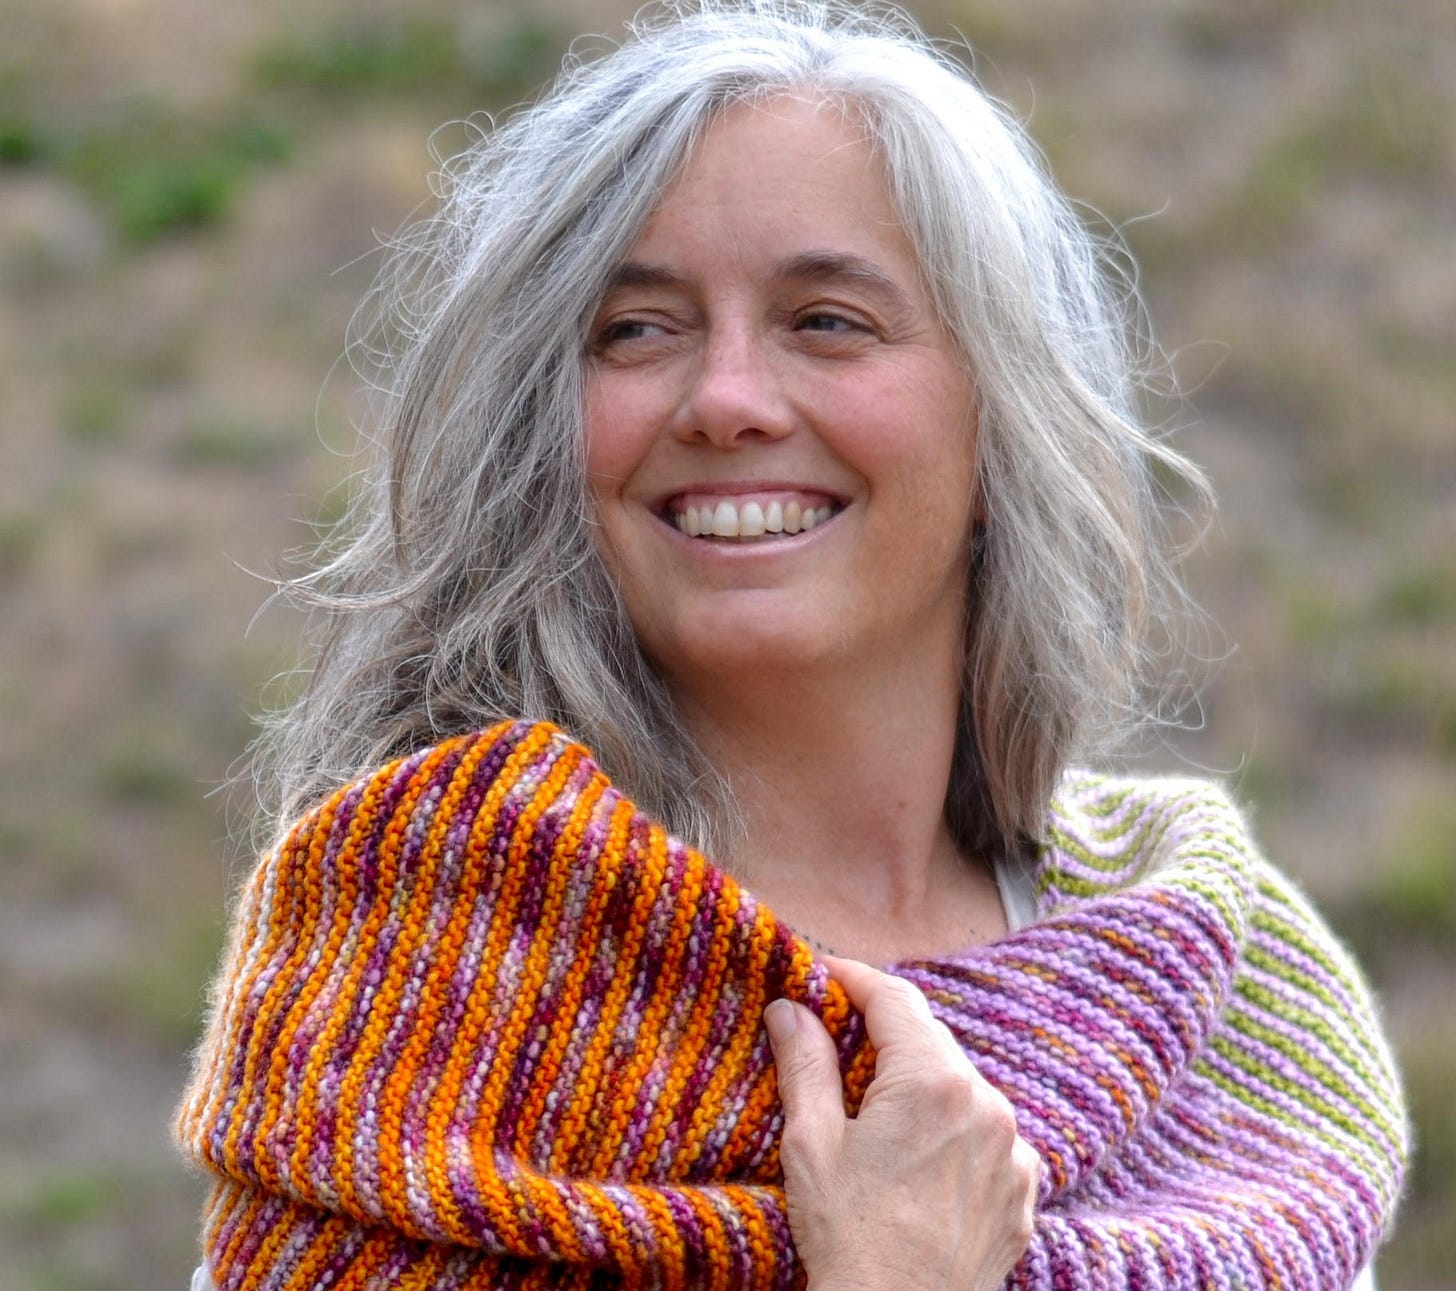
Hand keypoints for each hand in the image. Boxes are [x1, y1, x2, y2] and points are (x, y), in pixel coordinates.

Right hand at [764, 955, 1037, 1290]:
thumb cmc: (850, 1238)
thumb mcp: (813, 1143)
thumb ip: (805, 1063)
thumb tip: (792, 1008)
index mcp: (934, 1082)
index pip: (895, 999)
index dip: (856, 978)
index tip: (824, 973)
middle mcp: (987, 1105)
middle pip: (930, 1042)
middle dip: (884, 1034)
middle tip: (837, 1036)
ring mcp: (1012, 1152)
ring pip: (961, 1089)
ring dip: (921, 1086)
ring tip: (875, 1111)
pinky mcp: (1023, 1194)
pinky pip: (987, 1140)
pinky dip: (953, 1134)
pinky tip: (917, 1161)